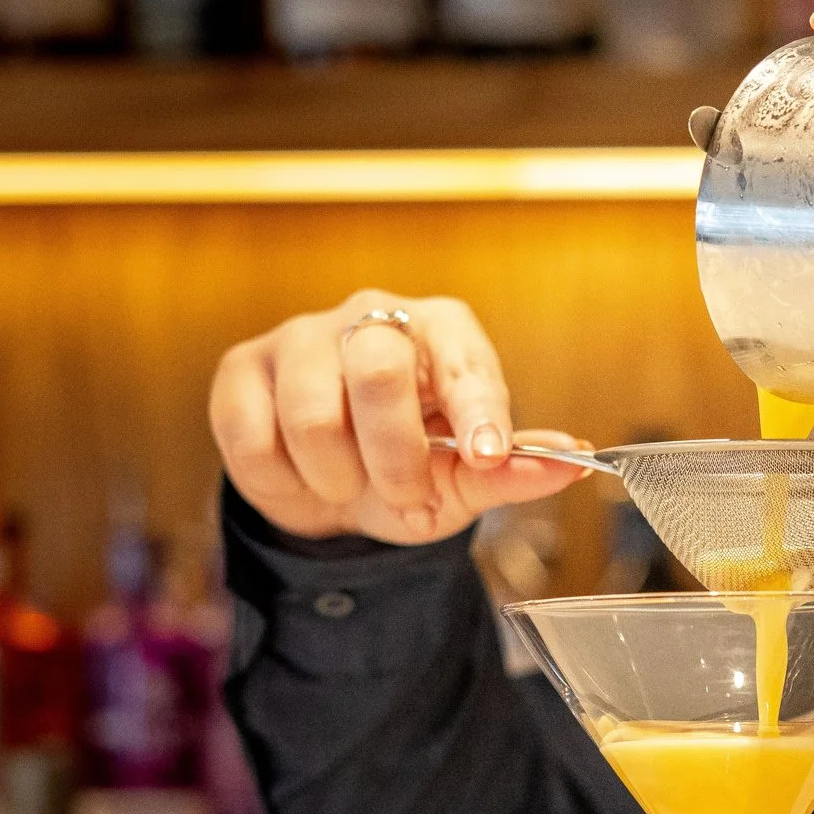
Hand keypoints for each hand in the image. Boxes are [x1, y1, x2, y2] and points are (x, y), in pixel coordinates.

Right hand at [210, 290, 591, 544]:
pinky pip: (253, 437)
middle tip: (403, 496)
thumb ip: (511, 471)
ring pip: (313, 415)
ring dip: (336, 478)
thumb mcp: (463, 481)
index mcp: (440, 333)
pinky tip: (299, 476)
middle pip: (380, 370)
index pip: (462, 356)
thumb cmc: (406, 471)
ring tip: (347, 487)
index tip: (485, 453)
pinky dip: (283, 482)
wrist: (327, 496)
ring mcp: (300, 337)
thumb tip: (571, 462)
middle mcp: (371, 316)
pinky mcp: (241, 369)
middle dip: (394, 456)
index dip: (476, 406)